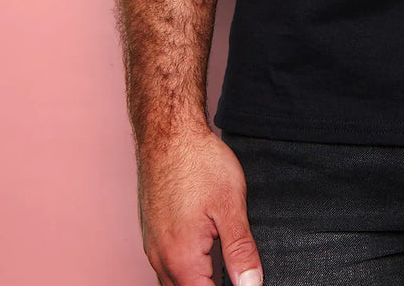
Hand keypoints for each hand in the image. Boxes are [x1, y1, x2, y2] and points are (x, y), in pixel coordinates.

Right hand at [136, 127, 262, 285]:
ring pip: (172, 283)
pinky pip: (166, 267)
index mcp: (181, 259)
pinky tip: (203, 259)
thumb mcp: (231, 205)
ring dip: (197, 282)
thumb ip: (240, 250)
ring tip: (222, 271)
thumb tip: (252, 285)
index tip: (246, 282)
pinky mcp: (152, 234)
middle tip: (237, 275)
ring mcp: (153, 247)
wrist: (169, 132)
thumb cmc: (199, 162)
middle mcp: (161, 259)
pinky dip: (185, 272)